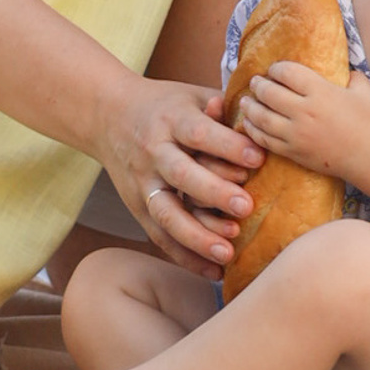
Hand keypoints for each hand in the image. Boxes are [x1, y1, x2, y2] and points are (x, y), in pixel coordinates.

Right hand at [96, 79, 264, 279]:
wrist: (110, 116)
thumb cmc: (167, 106)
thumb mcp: (191, 96)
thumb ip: (222, 108)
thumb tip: (254, 119)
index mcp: (172, 120)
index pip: (199, 134)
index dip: (228, 146)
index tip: (258, 158)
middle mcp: (154, 152)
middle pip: (181, 175)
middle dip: (214, 193)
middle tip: (247, 207)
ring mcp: (143, 183)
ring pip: (167, 214)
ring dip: (197, 236)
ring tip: (228, 253)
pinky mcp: (138, 207)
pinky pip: (160, 237)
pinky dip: (186, 257)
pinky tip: (214, 273)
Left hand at [233, 64, 369, 182]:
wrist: (367, 155)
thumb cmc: (366, 120)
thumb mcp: (362, 90)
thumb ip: (352, 75)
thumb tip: (345, 68)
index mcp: (320, 92)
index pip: (287, 72)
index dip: (276, 68)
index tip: (274, 69)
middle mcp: (305, 111)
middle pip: (269, 93)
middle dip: (258, 85)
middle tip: (255, 82)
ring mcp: (296, 133)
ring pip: (262, 116)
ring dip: (250, 106)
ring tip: (246, 101)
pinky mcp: (292, 151)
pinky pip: (265, 139)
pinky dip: (253, 130)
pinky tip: (248, 123)